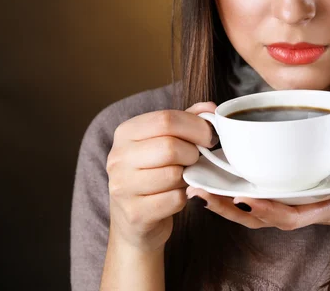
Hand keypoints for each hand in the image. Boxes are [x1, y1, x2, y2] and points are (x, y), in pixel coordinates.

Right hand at [106, 102, 217, 251]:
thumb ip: (187, 121)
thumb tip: (211, 109)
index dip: (196, 127)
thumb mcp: (165, 140)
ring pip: (173, 174)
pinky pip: (175, 199)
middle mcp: (118, 157)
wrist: (134, 220)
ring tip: (183, 178)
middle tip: (195, 160)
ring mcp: (122, 186)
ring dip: (188, 177)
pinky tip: (176, 196)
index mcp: (126, 132)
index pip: (166, 119)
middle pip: (170, 147)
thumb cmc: (154, 174)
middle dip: (193, 154)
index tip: (210, 137)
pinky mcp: (135, 213)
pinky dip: (184, 197)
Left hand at [186, 167, 329, 237]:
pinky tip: (216, 180)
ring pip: (251, 209)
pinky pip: (255, 196)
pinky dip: (234, 192)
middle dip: (230, 208)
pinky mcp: (285, 193)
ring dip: (224, 201)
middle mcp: (298, 209)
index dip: (267, 211)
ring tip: (197, 189)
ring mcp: (289, 203)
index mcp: (319, 209)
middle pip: (259, 216)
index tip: (246, 199)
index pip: (289, 216)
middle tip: (201, 193)